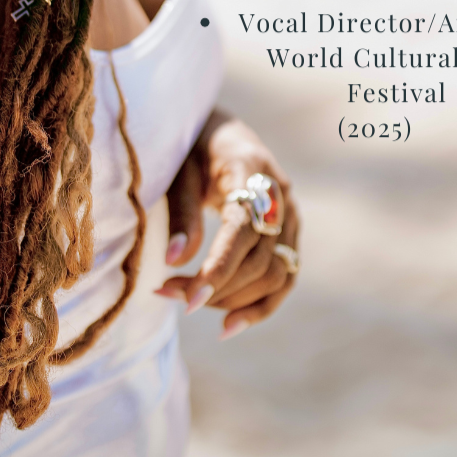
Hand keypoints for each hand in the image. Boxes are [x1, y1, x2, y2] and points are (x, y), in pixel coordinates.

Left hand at [156, 111, 299, 338]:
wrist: (220, 131)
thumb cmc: (193, 146)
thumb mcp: (180, 169)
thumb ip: (181, 213)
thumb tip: (173, 263)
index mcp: (250, 167)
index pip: (242, 228)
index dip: (218, 267)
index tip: (188, 298)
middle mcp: (279, 192)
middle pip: (259, 257)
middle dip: (215, 286)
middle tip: (167, 293)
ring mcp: (290, 214)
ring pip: (274, 274)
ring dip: (231, 299)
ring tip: (186, 301)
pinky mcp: (289, 233)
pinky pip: (284, 279)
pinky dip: (259, 307)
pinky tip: (228, 325)